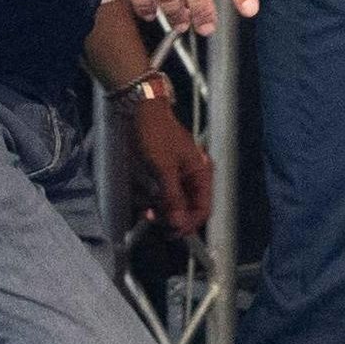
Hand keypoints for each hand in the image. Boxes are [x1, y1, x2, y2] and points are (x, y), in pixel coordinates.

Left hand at [125, 89, 212, 236]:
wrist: (141, 110)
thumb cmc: (155, 136)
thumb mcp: (163, 169)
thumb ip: (172, 198)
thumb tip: (180, 224)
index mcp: (201, 174)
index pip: (203, 209)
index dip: (188, 224)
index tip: (170, 233)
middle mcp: (193, 177)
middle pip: (188, 208)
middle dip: (170, 216)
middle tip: (151, 218)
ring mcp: (179, 174)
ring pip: (172, 202)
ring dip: (158, 207)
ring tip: (144, 206)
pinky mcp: (165, 172)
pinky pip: (161, 192)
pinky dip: (151, 197)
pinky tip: (141, 195)